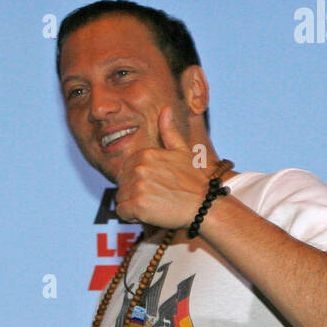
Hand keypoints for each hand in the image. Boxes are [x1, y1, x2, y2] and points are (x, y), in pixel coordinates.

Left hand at [115, 107, 211, 228]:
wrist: (205, 206)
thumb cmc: (195, 180)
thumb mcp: (182, 151)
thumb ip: (169, 132)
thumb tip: (165, 110)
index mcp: (146, 154)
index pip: (125, 170)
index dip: (137, 180)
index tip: (155, 185)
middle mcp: (139, 168)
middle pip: (122, 184)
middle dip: (134, 192)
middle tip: (156, 197)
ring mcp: (138, 186)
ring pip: (120, 198)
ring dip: (133, 205)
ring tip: (154, 205)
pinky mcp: (137, 205)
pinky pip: (122, 212)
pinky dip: (131, 216)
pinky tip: (148, 214)